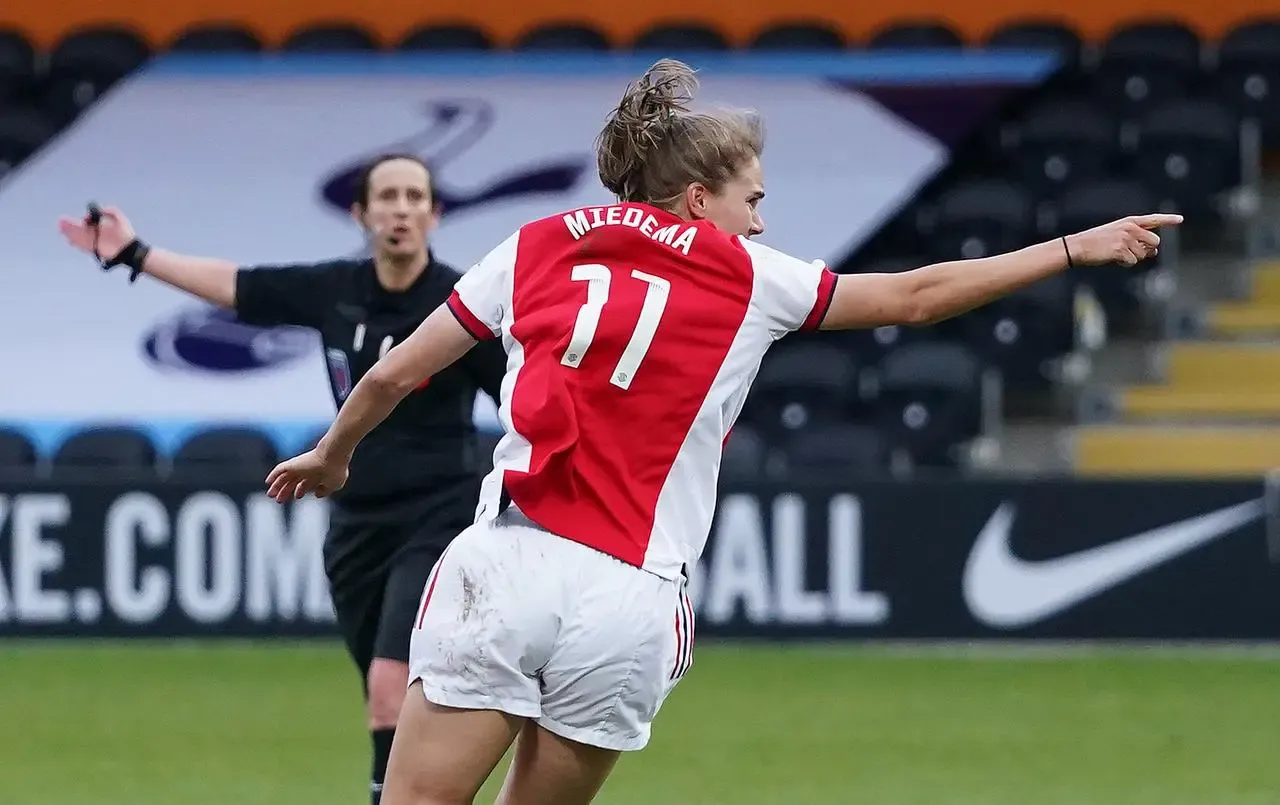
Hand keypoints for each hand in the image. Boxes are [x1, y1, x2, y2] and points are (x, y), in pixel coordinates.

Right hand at [57, 205, 135, 260]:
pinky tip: (70, 240)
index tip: (67, 219)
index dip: (76, 222)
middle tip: (60, 223)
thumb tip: (96, 212)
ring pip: (79, 238)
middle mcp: (95, 235)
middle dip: (69, 227)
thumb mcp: (119, 217)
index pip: (84, 224)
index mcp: (100, 227)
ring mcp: (95, 243)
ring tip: (61, 230)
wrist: (131, 248)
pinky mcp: (96, 250)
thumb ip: (109, 210)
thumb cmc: (126, 233)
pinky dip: (77, 243)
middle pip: (79, 230)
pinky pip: (84, 246)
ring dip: (70, 234)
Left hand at [265, 449, 348, 502]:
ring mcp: (299, 467)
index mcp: (317, 475)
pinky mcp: (293, 464)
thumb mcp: (334, 485)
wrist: (333, 457)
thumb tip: (316, 494)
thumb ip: (325, 491)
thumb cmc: (336, 470)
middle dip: (286, 491)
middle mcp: (307, 471)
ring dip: (277, 486)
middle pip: (293, 481)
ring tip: (270, 495)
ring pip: (284, 477)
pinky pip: (279, 469)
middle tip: (279, 500)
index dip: (300, 490)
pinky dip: (273, 475)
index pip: (305, 483)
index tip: (297, 497)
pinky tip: (268, 482)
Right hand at [1065, 213, 1183, 266]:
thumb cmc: (1097, 243)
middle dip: (1147, 250)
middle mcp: (1130, 228)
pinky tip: (1113, 258)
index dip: (1168, 220)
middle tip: (1130, 251)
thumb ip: (1138, 241)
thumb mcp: (1118, 237)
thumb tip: (1154, 252)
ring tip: (1115, 253)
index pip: (1153, 219)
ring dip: (1132, 258)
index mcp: (1130, 222)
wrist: (1079, 246)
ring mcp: (1126, 238)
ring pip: (1143, 254)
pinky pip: (1132, 261)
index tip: (1180, 220)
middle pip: (1154, 242)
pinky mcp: (1121, 250)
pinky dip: (1124, 263)